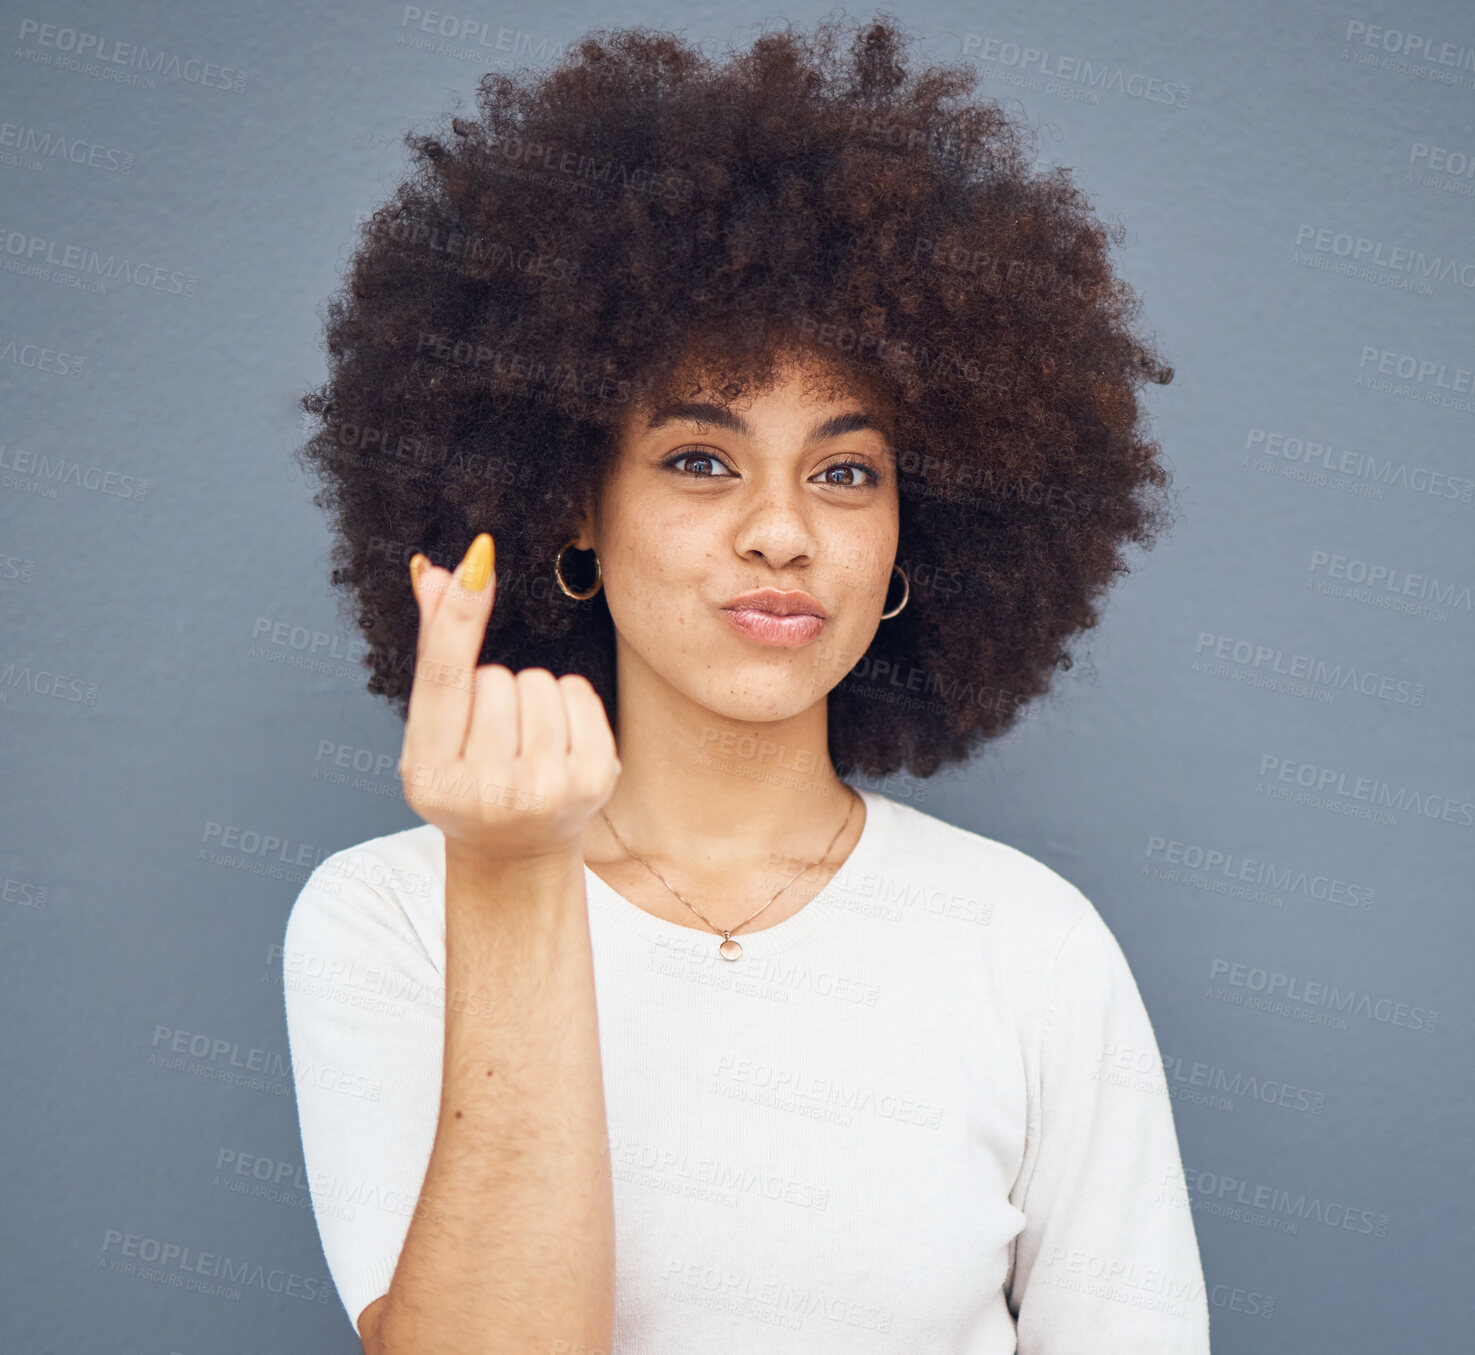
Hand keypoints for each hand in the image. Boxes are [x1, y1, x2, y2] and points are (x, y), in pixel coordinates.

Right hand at [397, 533, 620, 864]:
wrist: (514, 850)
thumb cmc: (465, 778)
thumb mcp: (433, 731)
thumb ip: (435, 653)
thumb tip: (436, 571)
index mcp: (430, 778)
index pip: (445, 679)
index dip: (459, 616)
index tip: (480, 557)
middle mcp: (486, 792)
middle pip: (496, 677)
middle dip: (493, 690)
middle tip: (492, 737)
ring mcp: (545, 791)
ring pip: (539, 682)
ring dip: (531, 696)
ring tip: (523, 742)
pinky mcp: (593, 781)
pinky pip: (578, 692)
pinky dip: (568, 703)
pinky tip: (557, 741)